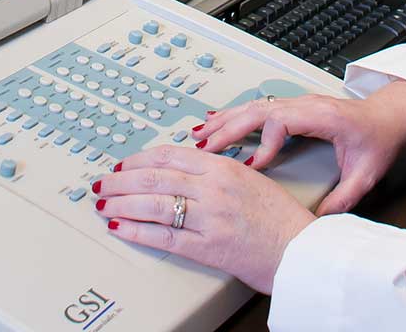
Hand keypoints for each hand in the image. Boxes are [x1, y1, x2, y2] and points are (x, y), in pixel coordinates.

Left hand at [94, 144, 314, 293]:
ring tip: (105, 205)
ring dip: (122, 204)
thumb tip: (186, 167)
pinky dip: (137, 231)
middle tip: (104, 184)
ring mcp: (209, 218)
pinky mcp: (207, 246)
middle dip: (122, 181)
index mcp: (224, 168)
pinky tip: (121, 228)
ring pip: (153, 204)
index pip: (171, 155)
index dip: (140, 159)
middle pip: (155, 177)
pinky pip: (163, 236)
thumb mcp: (251, 179)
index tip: (125, 164)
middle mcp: (214, 189)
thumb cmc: (282, 219)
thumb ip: (218, 172)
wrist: (301, 251)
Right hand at [191, 81, 405, 214]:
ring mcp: (297, 104)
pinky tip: (215, 124)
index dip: (266, 142)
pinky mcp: (292, 108)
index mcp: (323, 116)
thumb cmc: (379, 140)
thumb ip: (346, 197)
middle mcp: (306, 105)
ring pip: (254, 106)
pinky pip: (258, 108)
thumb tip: (321, 222)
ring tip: (200, 137)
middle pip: (260, 110)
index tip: (255, 163)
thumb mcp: (367, 173)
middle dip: (230, 128)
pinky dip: (234, 116)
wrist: (390, 117)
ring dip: (226, 120)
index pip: (284, 121)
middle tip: (205, 148)